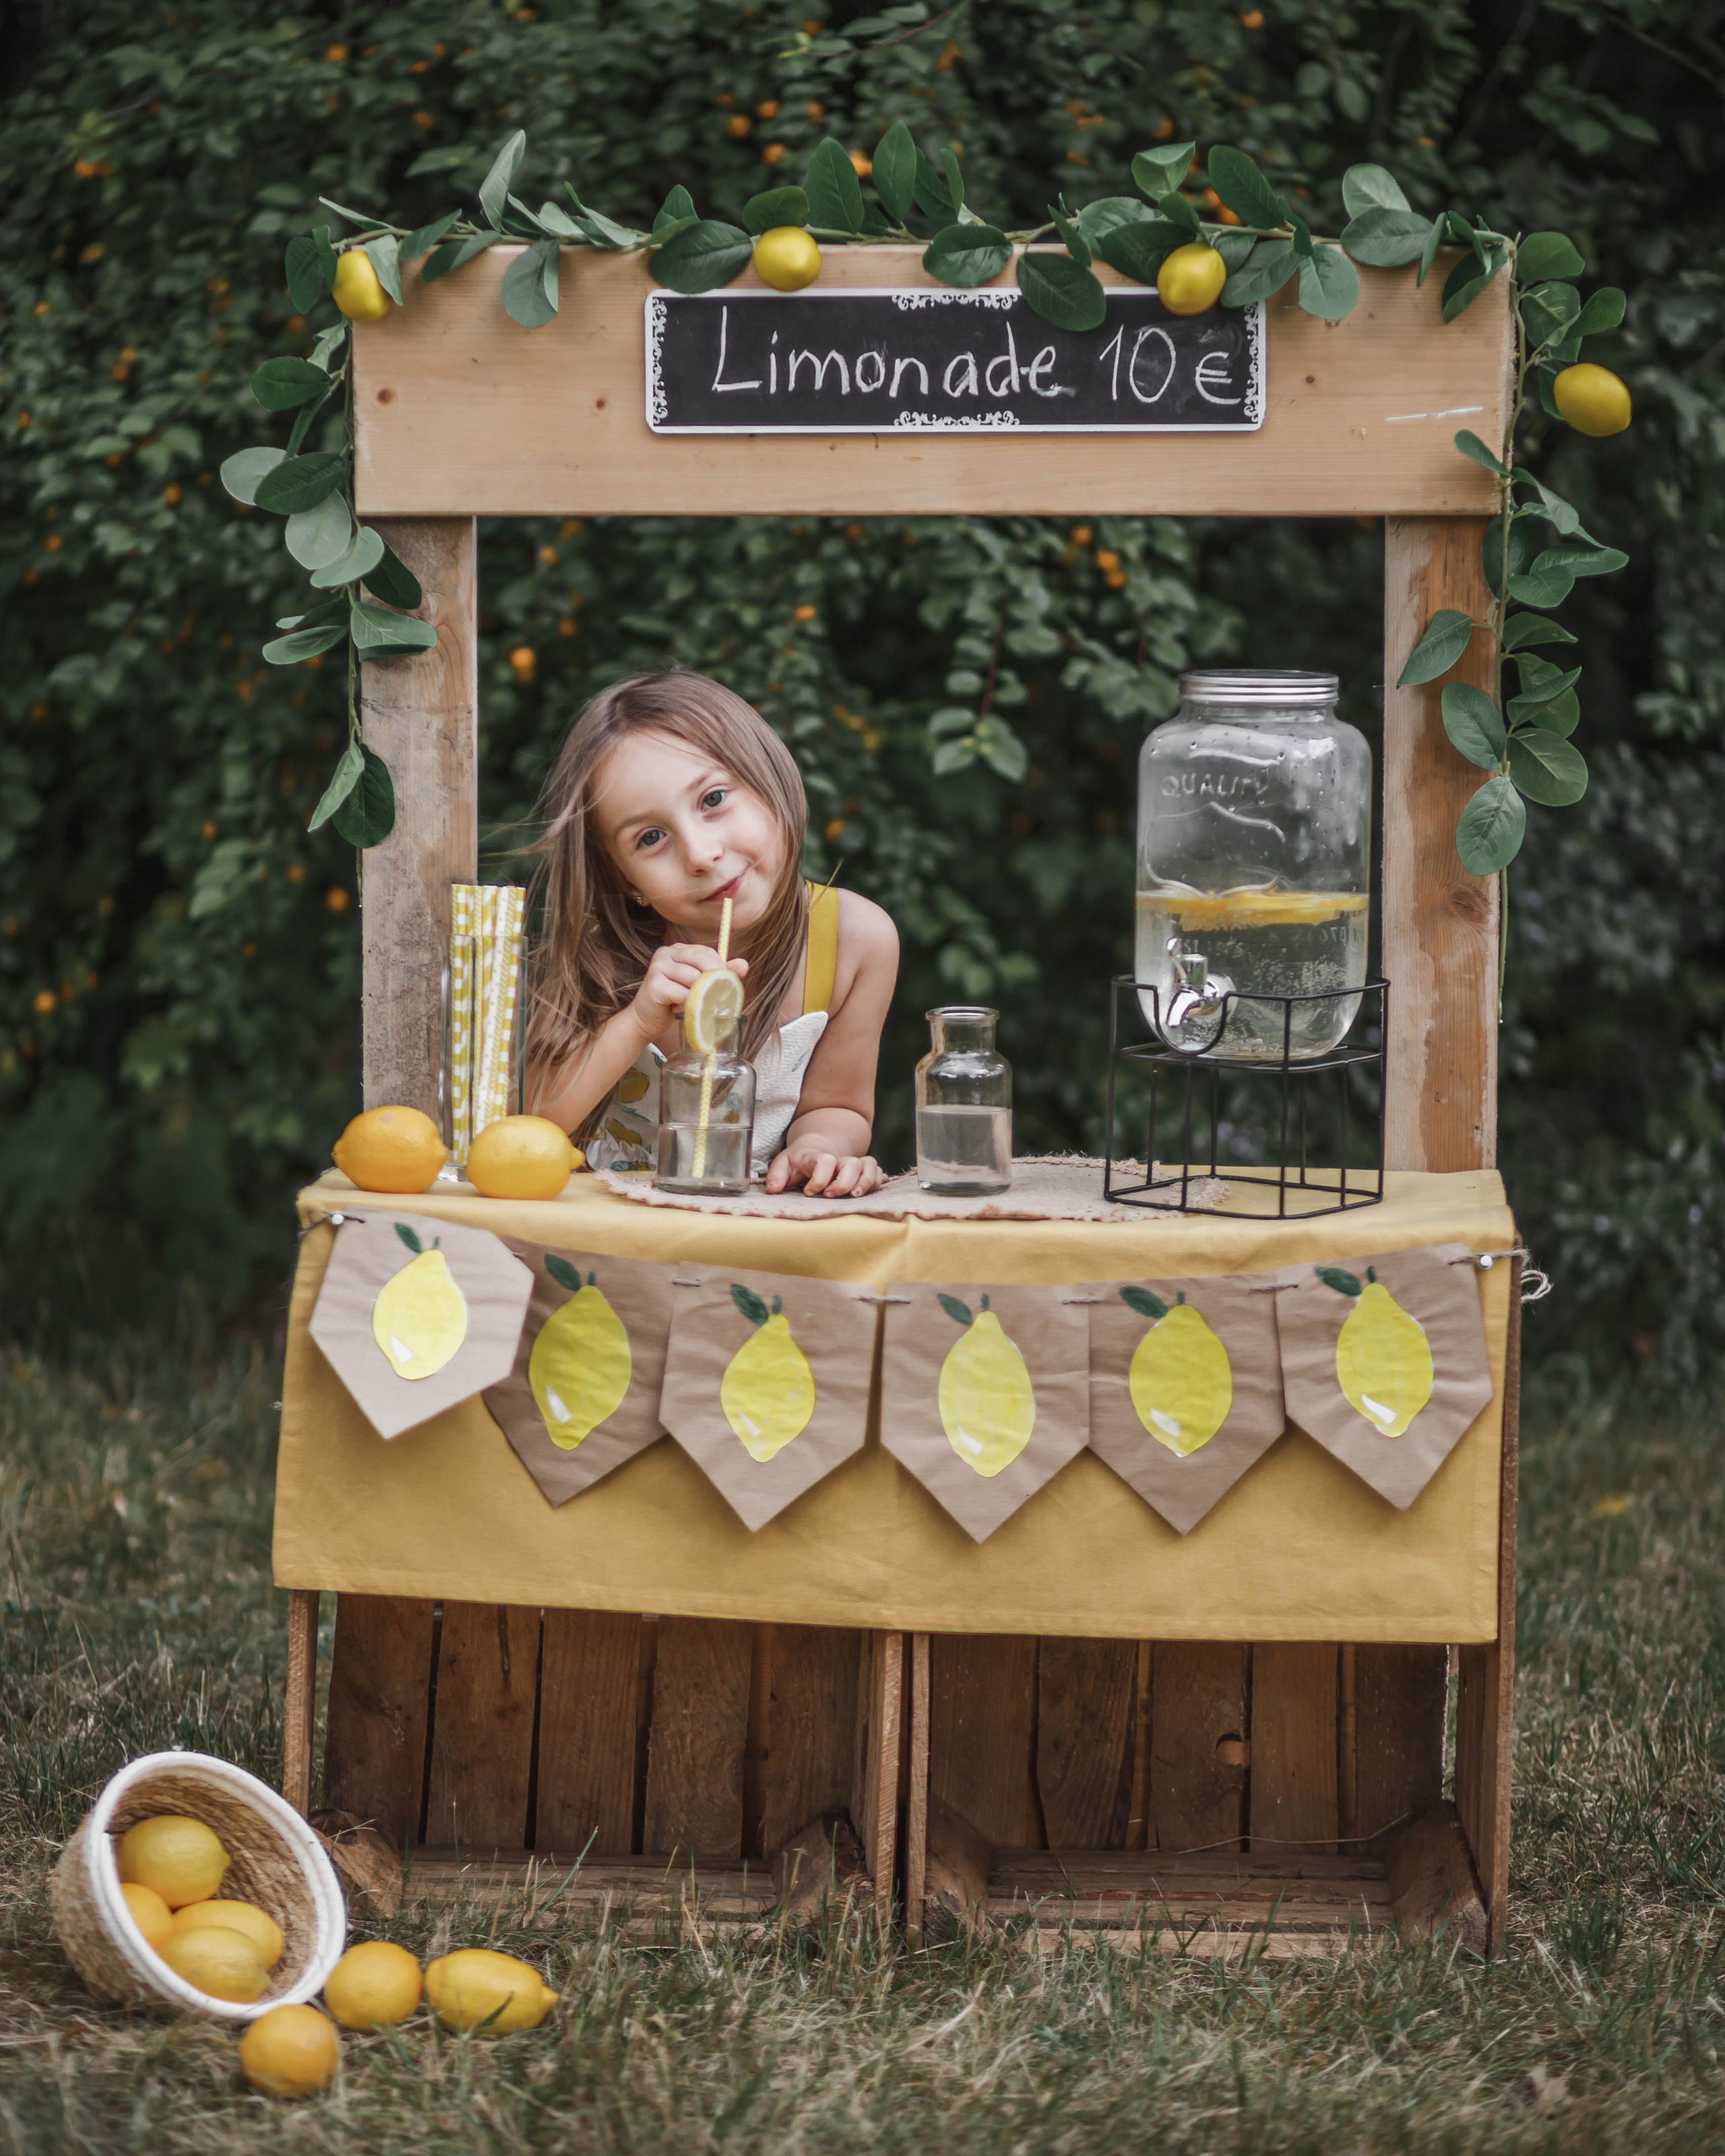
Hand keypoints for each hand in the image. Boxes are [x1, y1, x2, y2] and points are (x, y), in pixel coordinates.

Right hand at [626, 942, 746, 1044]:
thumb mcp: (698, 985)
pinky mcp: (654, 985)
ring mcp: (657, 968)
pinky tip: (684, 1009)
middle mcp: (665, 953)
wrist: (646, 1020)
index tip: (726, 984)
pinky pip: (682, 993)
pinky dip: (689, 1004)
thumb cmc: (673, 1001)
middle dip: (715, 978)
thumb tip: (744, 965)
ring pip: (693, 978)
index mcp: (677, 949)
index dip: (720, 968)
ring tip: (700, 1005)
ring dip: (702, 994)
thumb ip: (719, 974)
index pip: (707, 952)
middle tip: (720, 996)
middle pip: (701, 960)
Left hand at [764, 1145, 884, 1197]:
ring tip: (854, 1197)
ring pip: (868, 1165)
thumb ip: (776, 1176)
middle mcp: (838, 1159)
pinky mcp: (863, 1171)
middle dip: (843, 1182)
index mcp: (816, 1156)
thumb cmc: (799, 1162)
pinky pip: (877, 1172)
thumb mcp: (783, 1164)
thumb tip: (773, 1190)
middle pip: (851, 1163)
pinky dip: (874, 1183)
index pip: (824, 1160)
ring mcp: (852, 1164)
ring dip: (865, 1181)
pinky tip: (862, 1195)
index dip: (819, 1178)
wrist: (816, 1148)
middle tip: (830, 1196)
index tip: (809, 1192)